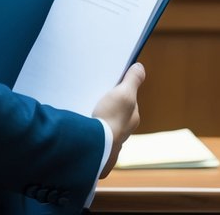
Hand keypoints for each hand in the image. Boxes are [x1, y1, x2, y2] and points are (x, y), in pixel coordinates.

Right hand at [92, 62, 145, 176]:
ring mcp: (109, 143)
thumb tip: (140, 68)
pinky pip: (90, 137)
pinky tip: (78, 126)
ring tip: (83, 111)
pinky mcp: (95, 151)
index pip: (128, 101)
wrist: (92, 148)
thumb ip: (133, 80)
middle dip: (106, 106)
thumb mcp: (124, 93)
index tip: (108, 85)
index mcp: (132, 119)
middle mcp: (123, 132)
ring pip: (102, 126)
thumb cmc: (110, 119)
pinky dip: (86, 131)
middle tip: (93, 97)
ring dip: (94, 118)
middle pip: (114, 113)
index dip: (119, 91)